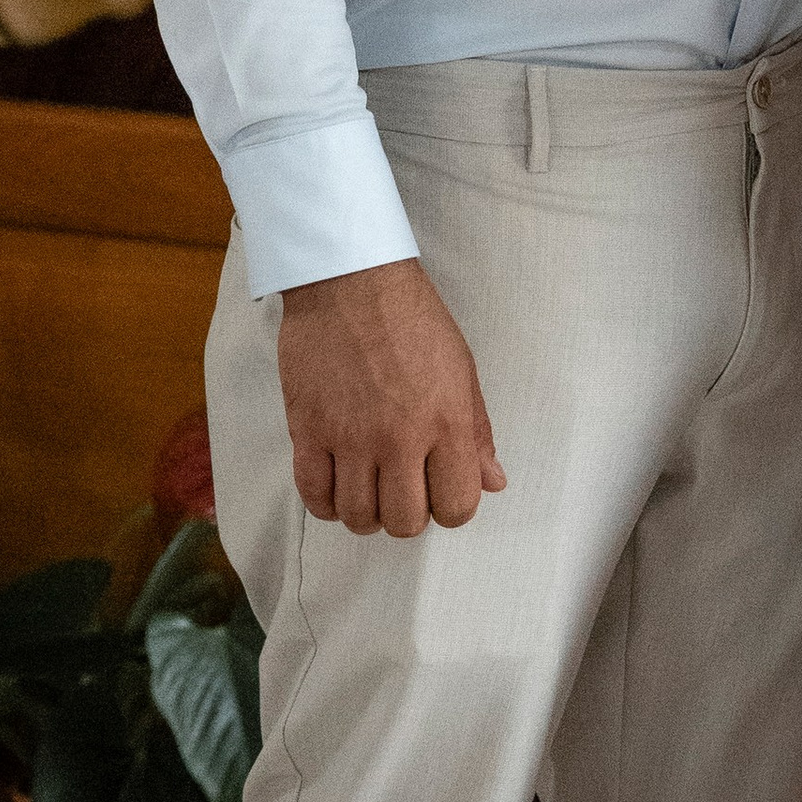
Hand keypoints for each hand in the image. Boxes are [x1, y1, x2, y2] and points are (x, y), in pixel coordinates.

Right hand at [278, 259, 505, 538]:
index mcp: (446, 421)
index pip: (457, 506)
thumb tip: (493, 482)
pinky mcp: (308, 430)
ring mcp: (350, 437)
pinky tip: (337, 482)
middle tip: (402, 486)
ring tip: (368, 484)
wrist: (350, 279)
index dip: (450, 507)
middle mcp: (399, 437)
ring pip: (358, 516)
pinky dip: (326, 502)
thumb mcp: (461, 368)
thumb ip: (476, 432)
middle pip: (404, 522)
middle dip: (407, 514)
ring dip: (366, 511)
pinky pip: (314, 496)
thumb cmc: (411, 317)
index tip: (439, 489)